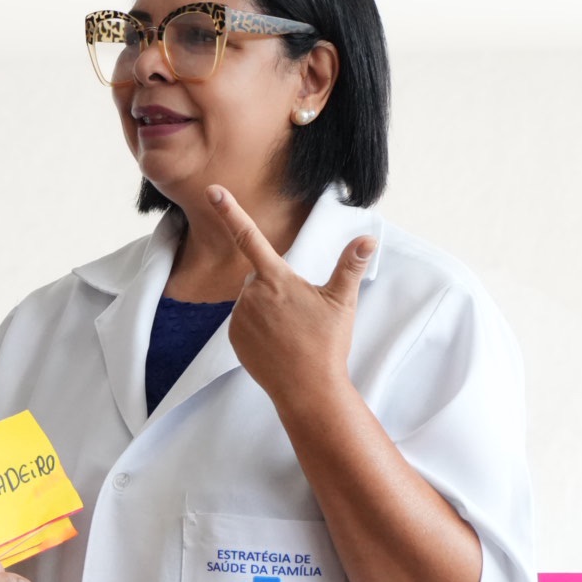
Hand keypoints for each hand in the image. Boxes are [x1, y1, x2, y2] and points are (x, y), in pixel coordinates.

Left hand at [206, 184, 373, 408]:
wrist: (307, 389)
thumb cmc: (326, 344)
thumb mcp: (342, 301)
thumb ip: (350, 266)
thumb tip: (368, 239)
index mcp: (276, 279)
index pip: (249, 236)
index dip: (230, 211)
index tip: (212, 192)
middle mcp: (251, 294)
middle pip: (260, 277)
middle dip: (276, 287)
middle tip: (301, 313)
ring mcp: (240, 318)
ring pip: (252, 300)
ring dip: (267, 308)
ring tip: (291, 332)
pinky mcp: (234, 338)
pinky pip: (244, 323)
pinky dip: (258, 328)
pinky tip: (277, 343)